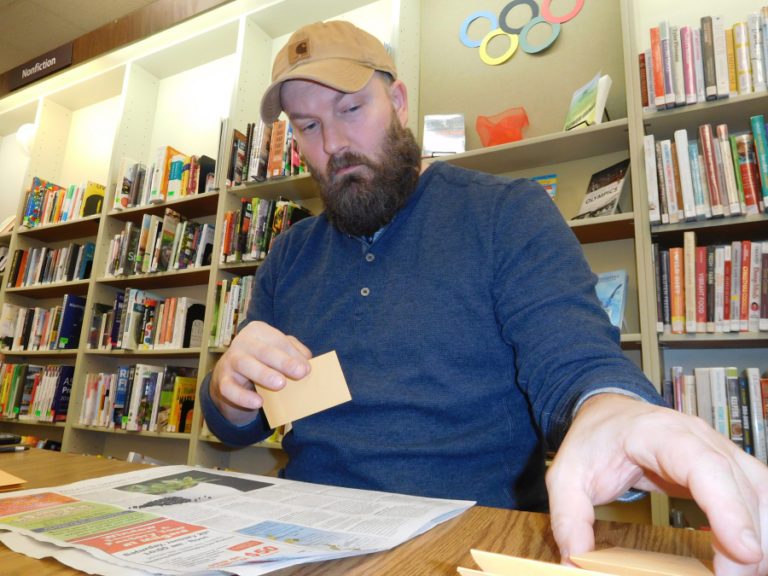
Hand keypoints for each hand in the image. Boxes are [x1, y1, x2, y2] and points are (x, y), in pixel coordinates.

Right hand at [209, 321, 311, 425]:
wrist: (231, 378)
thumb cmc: (261, 360)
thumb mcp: (278, 351)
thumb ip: (294, 352)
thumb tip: (306, 361)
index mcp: (258, 331)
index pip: (278, 339)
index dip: (293, 354)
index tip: (307, 369)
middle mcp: (242, 342)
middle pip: (263, 350)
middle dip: (282, 361)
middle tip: (300, 373)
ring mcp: (230, 361)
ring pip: (245, 364)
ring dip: (264, 374)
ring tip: (280, 384)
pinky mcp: (222, 381)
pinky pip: (230, 389)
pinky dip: (243, 396)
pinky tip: (258, 402)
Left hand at [546, 393, 767, 575]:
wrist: (609, 414)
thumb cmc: (592, 441)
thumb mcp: (566, 477)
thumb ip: (568, 519)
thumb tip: (575, 563)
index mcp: (657, 433)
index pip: (705, 465)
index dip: (730, 508)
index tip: (743, 551)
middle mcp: (698, 437)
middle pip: (743, 486)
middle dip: (748, 540)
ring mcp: (720, 449)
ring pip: (763, 491)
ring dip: (761, 536)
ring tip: (740, 573)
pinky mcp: (730, 467)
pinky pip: (761, 496)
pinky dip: (761, 527)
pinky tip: (749, 559)